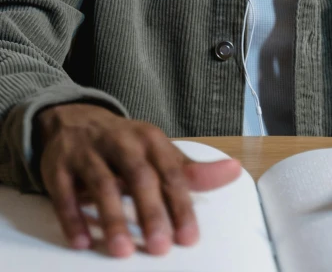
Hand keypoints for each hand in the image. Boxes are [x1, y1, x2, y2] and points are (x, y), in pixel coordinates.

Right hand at [35, 103, 240, 257]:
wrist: (74, 118)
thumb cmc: (125, 144)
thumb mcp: (158, 151)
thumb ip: (191, 170)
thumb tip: (234, 171)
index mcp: (150, 139)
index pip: (170, 173)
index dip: (180, 205)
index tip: (189, 238)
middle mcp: (120, 141)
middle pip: (139, 176)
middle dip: (150, 211)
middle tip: (159, 246)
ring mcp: (87, 151)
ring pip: (101, 183)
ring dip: (111, 218)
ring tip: (122, 250)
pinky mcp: (58, 165)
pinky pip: (64, 192)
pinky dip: (72, 216)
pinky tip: (81, 241)